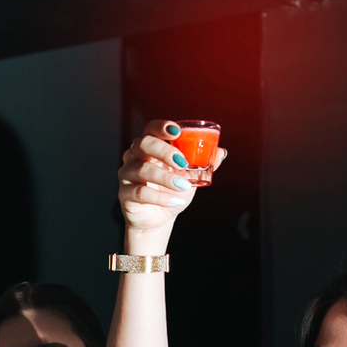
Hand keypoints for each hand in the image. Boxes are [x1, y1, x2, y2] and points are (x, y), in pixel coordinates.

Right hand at [118, 122, 226, 246]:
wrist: (159, 219)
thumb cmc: (171, 192)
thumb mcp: (191, 177)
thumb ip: (204, 164)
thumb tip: (222, 152)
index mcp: (150, 147)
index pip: (150, 129)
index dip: (162, 127)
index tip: (177, 131)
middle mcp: (135, 157)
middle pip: (143, 144)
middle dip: (164, 150)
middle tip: (183, 162)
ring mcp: (127, 174)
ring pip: (142, 169)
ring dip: (166, 178)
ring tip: (183, 186)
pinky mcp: (125, 194)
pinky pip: (141, 192)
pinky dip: (160, 197)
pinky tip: (175, 201)